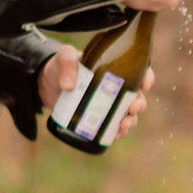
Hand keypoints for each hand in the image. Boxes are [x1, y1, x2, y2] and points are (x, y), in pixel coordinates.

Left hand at [38, 49, 153, 140]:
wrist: (45, 85)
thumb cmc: (58, 67)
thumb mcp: (62, 58)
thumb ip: (67, 63)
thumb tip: (69, 86)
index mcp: (114, 68)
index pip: (139, 71)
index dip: (147, 78)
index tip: (145, 85)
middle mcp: (115, 87)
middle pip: (137, 96)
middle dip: (140, 104)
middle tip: (132, 108)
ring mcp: (108, 104)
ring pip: (128, 114)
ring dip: (131, 120)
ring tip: (124, 125)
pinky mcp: (99, 117)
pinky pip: (114, 126)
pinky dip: (118, 132)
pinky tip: (115, 135)